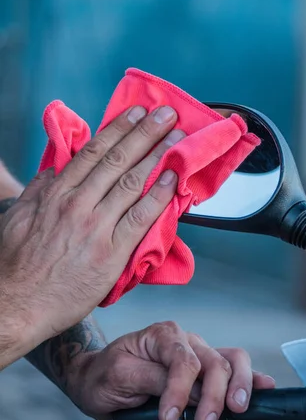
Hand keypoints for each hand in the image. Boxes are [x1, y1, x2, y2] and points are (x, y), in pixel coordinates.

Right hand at [0, 106, 184, 367]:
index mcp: (55, 194)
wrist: (17, 306)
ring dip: (157, 156)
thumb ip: (39, 191)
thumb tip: (55, 172)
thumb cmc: (16, 266)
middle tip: (166, 114)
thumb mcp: (17, 219)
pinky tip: (172, 180)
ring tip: (175, 138)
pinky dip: (158, 196)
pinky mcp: (112, 253)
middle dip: (144, 133)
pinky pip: (141, 219)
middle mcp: (77, 205)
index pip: (92, 152)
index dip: (118, 129)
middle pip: (117, 160)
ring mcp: (96, 228)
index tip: (135, 113)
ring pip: (131, 183)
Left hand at [69, 321, 274, 419]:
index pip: (183, 362)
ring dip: (238, 386)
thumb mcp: (120, 377)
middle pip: (214, 362)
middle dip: (214, 396)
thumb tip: (190, 398)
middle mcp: (186, 340)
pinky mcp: (205, 370)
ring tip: (237, 409)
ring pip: (231, 360)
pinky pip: (233, 368)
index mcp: (163, 335)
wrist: (98, 378)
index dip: (180, 392)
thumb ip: (155, 382)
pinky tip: (264, 388)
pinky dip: (250, 379)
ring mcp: (199, 353)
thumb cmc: (105, 376)